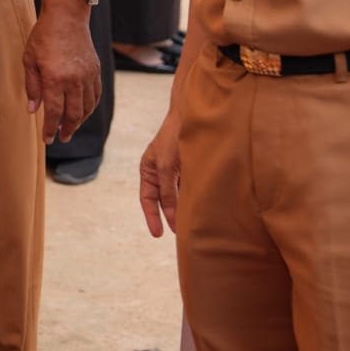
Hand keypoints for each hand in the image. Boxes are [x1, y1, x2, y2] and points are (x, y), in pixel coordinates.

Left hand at [22, 0, 101, 143]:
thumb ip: (32, 87)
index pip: (54, 112)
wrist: (67, 16)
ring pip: (87, 107)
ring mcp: (87, 76)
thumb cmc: (44, 36)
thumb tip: (33, 110)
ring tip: (70, 128)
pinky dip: (90, 107)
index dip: (50, 128)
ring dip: (79, 121)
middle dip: (67, 130)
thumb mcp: (29, 60)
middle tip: (61, 139)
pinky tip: (83, 111)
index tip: (47, 139)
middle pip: (73, 114)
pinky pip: (96, 95)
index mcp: (55, 78)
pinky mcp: (96, 70)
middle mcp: (74, 80)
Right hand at [139, 110, 181, 236]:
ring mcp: (176, 169)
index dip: (152, 217)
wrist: (193, 116)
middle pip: (163, 200)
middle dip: (170, 216)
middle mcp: (161, 171)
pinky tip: (202, 206)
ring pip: (178, 195)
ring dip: (183, 208)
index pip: (147, 199)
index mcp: (148, 169)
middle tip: (180, 235)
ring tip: (192, 224)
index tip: (158, 235)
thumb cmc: (174, 138)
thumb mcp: (167, 167)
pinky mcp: (191, 167)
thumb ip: (168, 192)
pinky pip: (189, 187)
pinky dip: (193, 198)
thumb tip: (173, 217)